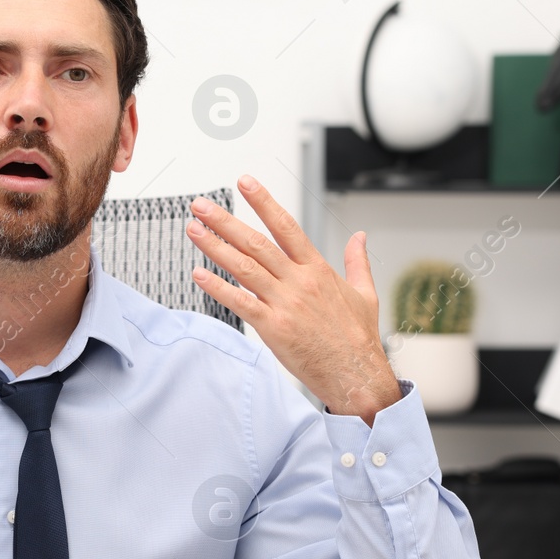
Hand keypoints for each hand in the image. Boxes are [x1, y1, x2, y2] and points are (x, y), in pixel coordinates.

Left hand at [186, 176, 401, 425]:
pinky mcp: (274, 328)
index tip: (245, 183)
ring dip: (215, 247)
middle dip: (225, 221)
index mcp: (318, 270)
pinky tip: (198, 274)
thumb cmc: (358, 338)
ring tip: (194, 230)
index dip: (264, 202)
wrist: (356, 375)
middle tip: (201, 205)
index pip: (286, 227)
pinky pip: (241, 303)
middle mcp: (299, 282)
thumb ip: (357, 261)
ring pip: (244, 268)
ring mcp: (285, 304)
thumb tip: (359, 236)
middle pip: (256, 243)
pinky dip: (218, 288)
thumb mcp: (365, 293)